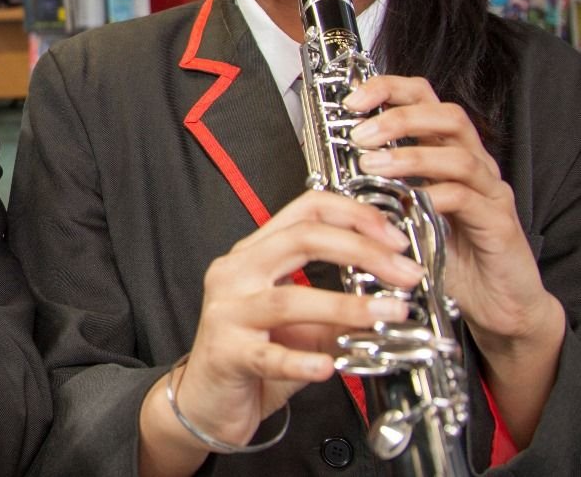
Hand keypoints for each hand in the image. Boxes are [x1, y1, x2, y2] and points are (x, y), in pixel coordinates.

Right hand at [140, 190, 420, 472]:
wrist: (207, 400)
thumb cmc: (250, 355)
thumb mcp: (300, 325)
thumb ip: (337, 310)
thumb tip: (389, 301)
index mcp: (254, 254)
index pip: (305, 211)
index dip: (353, 215)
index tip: (393, 237)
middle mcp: (236, 273)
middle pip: (301, 240)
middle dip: (361, 250)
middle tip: (403, 272)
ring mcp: (228, 311)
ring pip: (290, 298)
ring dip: (346, 305)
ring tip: (387, 314)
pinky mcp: (227, 353)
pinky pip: (269, 356)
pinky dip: (302, 361)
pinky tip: (328, 366)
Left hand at [346, 74, 564, 445]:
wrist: (495, 303)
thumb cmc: (445, 252)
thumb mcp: (402, 210)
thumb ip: (375, 184)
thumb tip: (325, 163)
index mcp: (445, 150)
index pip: (423, 97)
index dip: (388, 89)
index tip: (352, 100)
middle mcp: (472, 163)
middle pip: (447, 115)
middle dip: (399, 118)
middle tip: (361, 134)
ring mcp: (488, 191)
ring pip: (458, 155)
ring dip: (411, 157)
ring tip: (373, 166)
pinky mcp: (498, 223)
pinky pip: (468, 199)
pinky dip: (435, 198)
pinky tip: (408, 205)